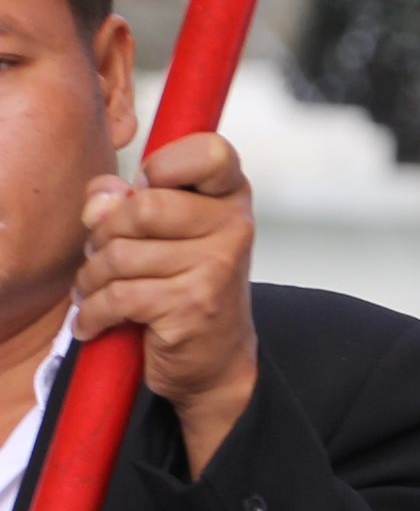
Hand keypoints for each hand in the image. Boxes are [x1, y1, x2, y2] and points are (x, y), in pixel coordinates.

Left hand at [79, 129, 256, 470]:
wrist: (215, 360)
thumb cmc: (181, 285)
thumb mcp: (158, 231)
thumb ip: (122, 199)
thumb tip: (102, 203)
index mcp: (229, 197)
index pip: (210, 151)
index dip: (165, 165)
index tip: (149, 186)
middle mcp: (234, 227)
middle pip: (142, 208)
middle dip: (105, 236)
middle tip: (108, 256)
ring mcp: (218, 267)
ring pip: (120, 254)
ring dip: (93, 279)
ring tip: (101, 291)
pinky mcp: (193, 304)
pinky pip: (117, 295)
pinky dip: (94, 313)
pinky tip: (98, 320)